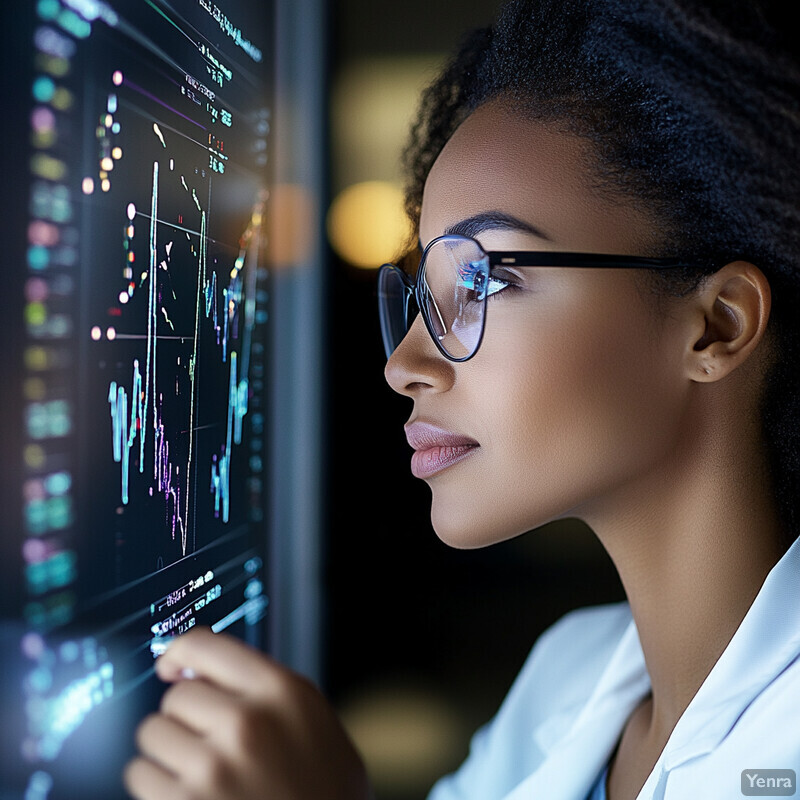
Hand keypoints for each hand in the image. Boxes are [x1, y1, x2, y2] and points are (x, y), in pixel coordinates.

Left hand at [123, 627, 371, 799]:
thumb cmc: (327, 789)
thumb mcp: (311, 719)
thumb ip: (263, 688)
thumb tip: (200, 670)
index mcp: (281, 692)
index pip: (205, 646)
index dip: (180, 653)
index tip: (172, 664)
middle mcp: (247, 723)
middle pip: (176, 695)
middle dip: (186, 716)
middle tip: (209, 741)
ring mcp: (214, 768)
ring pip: (153, 732)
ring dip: (168, 750)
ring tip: (199, 770)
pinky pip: (141, 774)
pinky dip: (155, 784)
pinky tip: (188, 792)